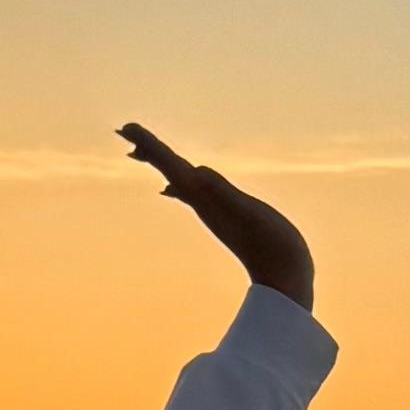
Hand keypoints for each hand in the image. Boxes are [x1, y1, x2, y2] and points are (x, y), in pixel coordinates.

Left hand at [118, 121, 313, 316]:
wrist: (285, 281)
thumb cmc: (272, 246)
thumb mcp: (249, 215)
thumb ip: (223, 195)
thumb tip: (196, 174)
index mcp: (205, 198)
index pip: (172, 165)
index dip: (151, 146)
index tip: (127, 128)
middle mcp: (203, 204)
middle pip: (169, 170)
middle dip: (149, 150)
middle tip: (124, 130)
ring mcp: (212, 211)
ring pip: (178, 181)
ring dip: (161, 163)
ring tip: (139, 151)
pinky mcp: (225, 215)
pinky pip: (195, 194)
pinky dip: (180, 184)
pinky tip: (171, 188)